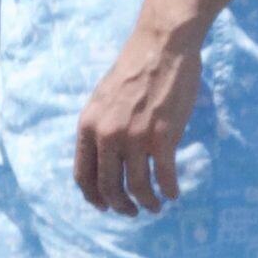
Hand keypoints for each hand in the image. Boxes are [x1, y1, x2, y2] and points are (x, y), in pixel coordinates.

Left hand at [73, 15, 205, 216]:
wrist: (163, 45)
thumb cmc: (135, 68)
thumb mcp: (103, 98)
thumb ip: (100, 127)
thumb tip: (104, 157)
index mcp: (89, 126)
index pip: (83, 176)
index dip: (95, 197)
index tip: (106, 205)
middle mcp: (108, 135)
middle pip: (109, 187)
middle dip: (121, 206)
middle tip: (133, 211)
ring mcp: (135, 137)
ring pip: (137, 187)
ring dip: (147, 203)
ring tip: (156, 205)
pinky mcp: (163, 136)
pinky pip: (164, 176)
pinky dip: (169, 190)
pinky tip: (173, 193)